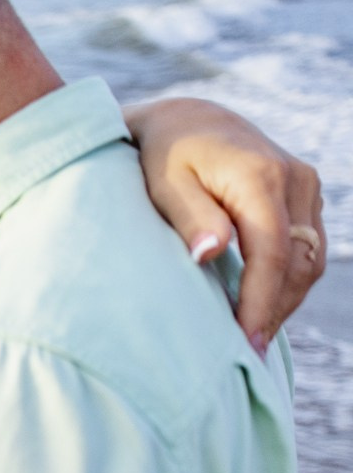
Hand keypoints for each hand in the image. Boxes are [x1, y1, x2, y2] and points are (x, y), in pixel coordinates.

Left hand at [127, 97, 327, 353]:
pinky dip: (289, 280)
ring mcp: (305, 184)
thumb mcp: (164, 184)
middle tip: (248, 354)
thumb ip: (190, 218)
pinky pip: (307, 246)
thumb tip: (211, 255)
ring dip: (286, 299)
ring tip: (254, 337)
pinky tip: (261, 307)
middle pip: (299, 261)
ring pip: (310, 257)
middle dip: (275, 310)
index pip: (272, 252)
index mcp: (259, 177)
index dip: (260, 302)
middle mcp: (293, 178)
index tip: (246, 342)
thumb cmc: (163, 155)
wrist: (186, 118)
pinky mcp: (304, 193)